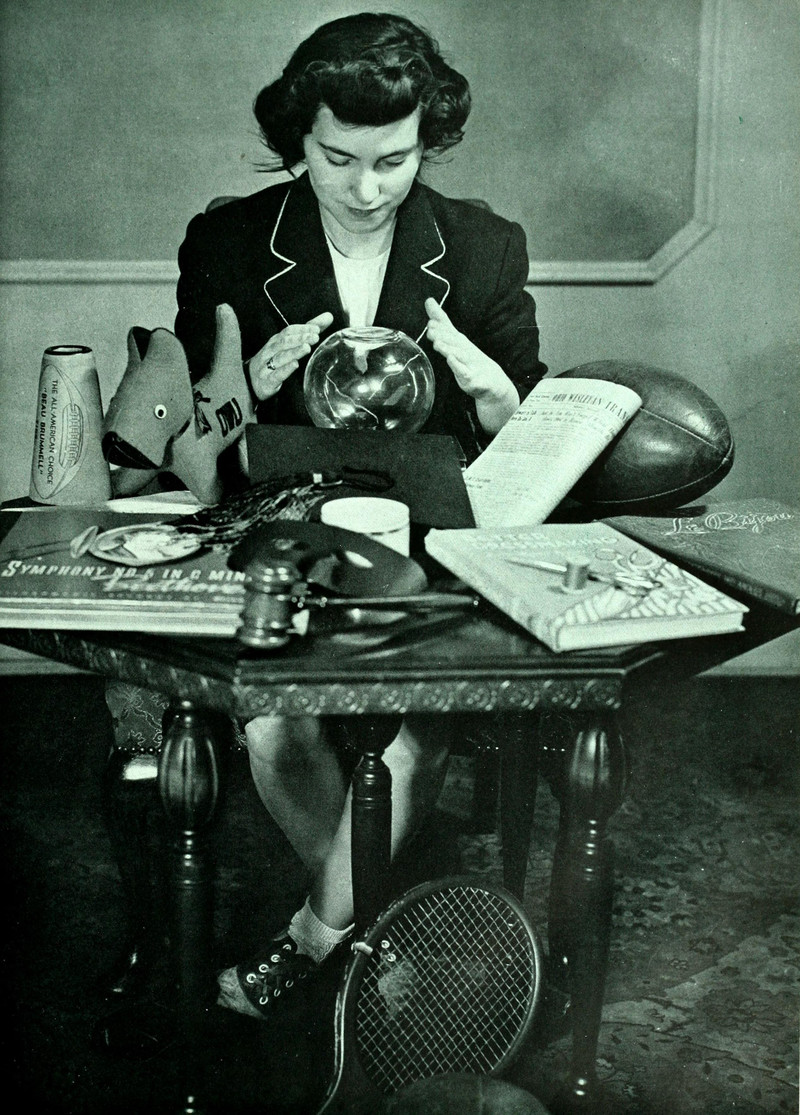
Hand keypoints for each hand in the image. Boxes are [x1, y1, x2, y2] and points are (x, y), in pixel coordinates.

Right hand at [248, 312, 333, 400]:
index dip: (302, 329)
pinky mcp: (267, 381)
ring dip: (294, 352)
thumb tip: (328, 317)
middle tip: (315, 336)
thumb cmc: (273, 359)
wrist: (251, 381)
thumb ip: (308, 331)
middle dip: (300, 338)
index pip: (288, 331)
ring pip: (280, 357)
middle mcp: (271, 351)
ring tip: (307, 348)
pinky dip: (285, 369)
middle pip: (284, 341)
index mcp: (276, 341)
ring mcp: (267, 366)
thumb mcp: (288, 344)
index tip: (316, 328)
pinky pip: (276, 374)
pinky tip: (295, 365)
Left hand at [424, 298, 518, 431]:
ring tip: (437, 344)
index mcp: (460, 341)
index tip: (430, 322)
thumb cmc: (471, 360)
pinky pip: (464, 372)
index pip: (450, 330)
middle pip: (453, 341)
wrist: (493, 381)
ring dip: (448, 348)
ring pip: (458, 355)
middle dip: (442, 335)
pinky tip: (451, 360)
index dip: (441, 325)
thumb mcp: (455, 340)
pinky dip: (457, 366)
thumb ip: (441, 323)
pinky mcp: (471, 378)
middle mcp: (465, 350)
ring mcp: (469, 364)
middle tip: (430, 329)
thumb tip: (429, 301)